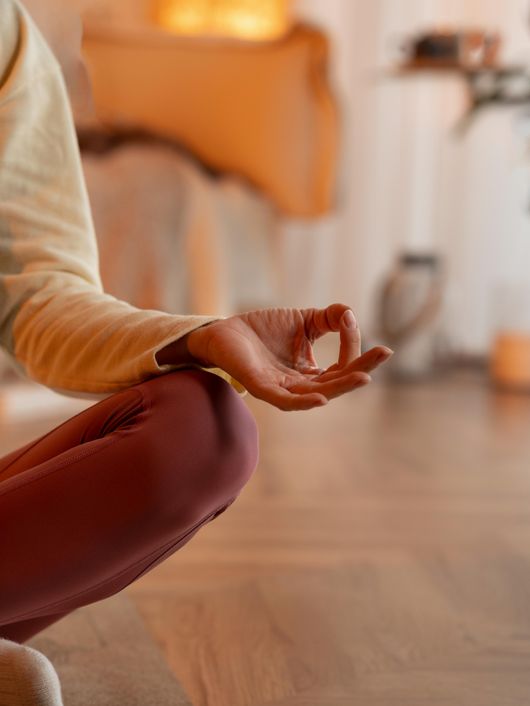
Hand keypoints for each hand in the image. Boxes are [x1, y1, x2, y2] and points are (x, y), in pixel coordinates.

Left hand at [185, 304, 392, 410]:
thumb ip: (331, 318)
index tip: (354, 324)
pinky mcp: (262, 387)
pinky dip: (304, 401)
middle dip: (361, 369)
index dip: (355, 351)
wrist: (225, 330)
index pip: (342, 368)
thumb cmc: (263, 328)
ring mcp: (282, 388)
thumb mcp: (304, 319)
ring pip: (317, 393)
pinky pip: (286, 401)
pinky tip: (323, 397)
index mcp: (311, 372)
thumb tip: (351, 315)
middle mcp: (300, 385)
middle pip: (336, 383)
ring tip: (364, 377)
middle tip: (384, 353)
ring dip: (342, 386)